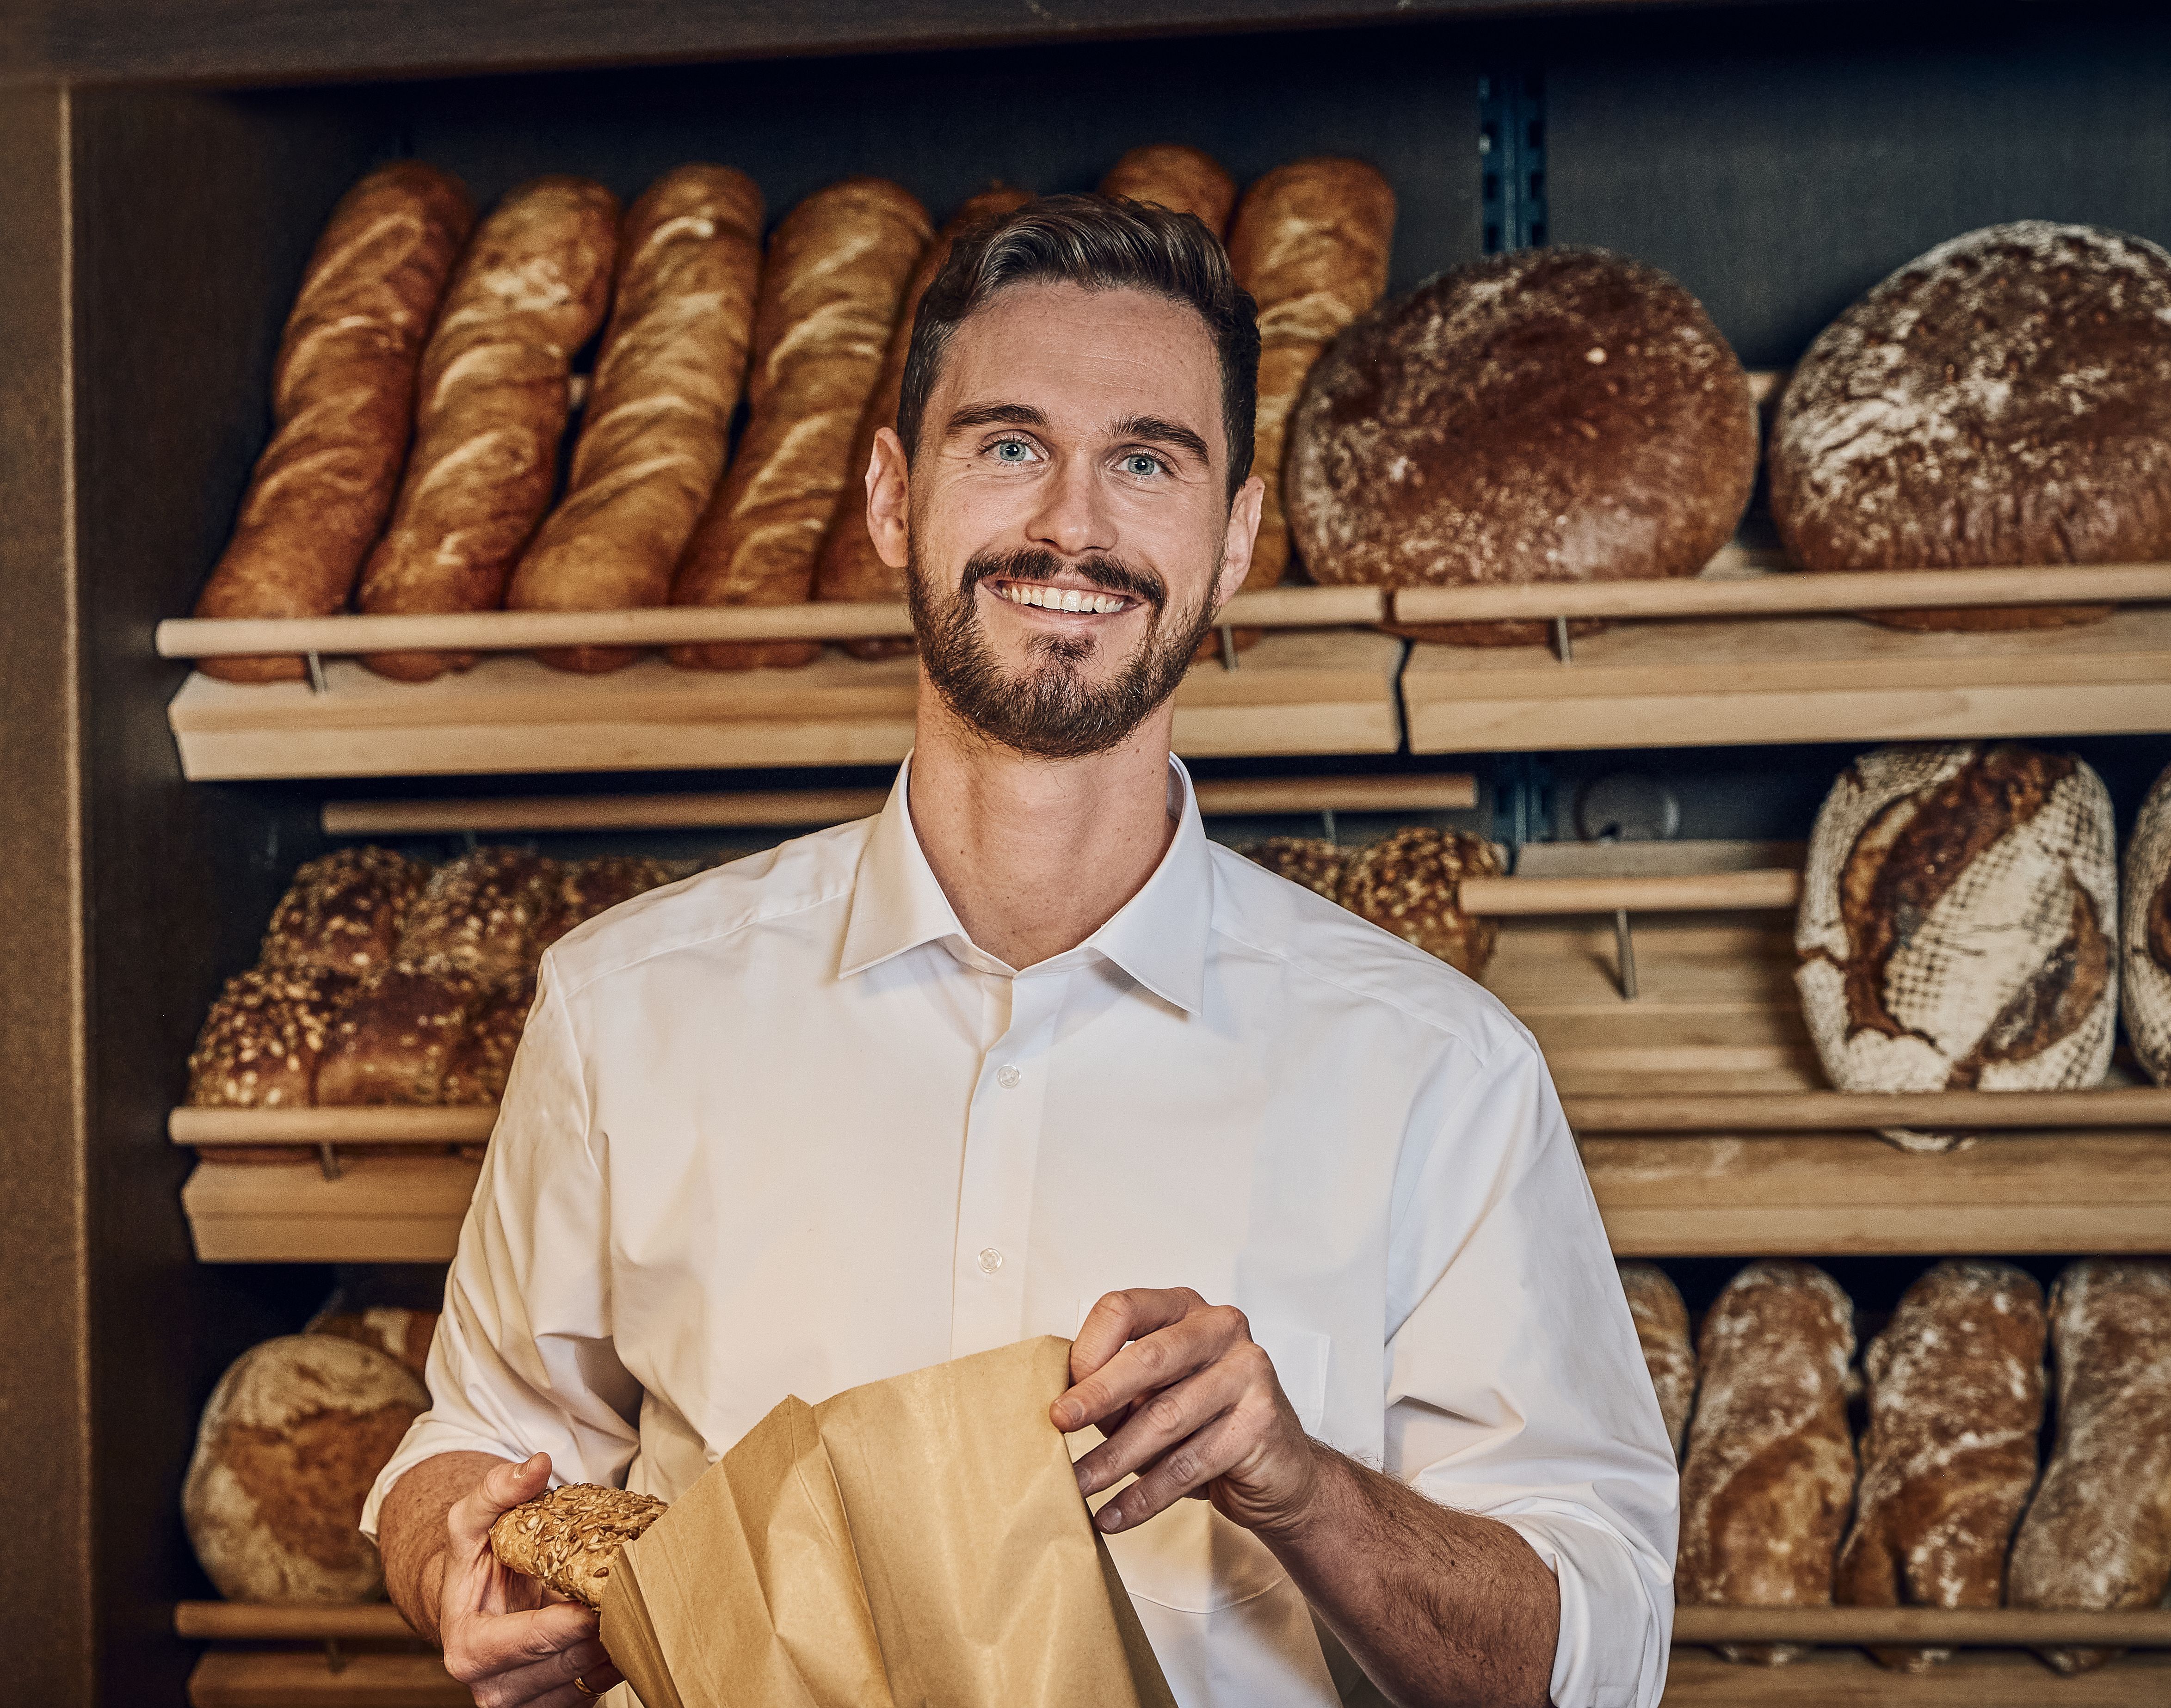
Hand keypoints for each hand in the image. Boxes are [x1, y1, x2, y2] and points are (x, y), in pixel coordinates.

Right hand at [437, 1453, 623, 1706]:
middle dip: (605, 1624)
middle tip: (639, 1587)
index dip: (573, 1617)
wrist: (476, 1604)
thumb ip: (496, 1490)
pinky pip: (597, 1689)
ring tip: (639, 1602)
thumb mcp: (472, 1521)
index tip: (607, 1589)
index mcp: (469, 1649)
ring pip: (588, 1679)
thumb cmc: (476, 1562)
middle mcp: (494, 1687)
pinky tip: (629, 1625)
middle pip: (569, 1660)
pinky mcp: (553, 1707)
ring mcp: (525, 1703)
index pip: (532, 1640)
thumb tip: (536, 1464)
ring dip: (618, 1643)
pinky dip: (618, 1659)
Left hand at [1055, 1288, 1320, 1541]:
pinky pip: (1189, 1464)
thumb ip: (1117, 1391)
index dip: (1087, 1351)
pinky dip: (1145, 1496)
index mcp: (1185, 1308)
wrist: (1279, 1470)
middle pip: (1148, 1357)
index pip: (1124, 1309)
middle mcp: (1221, 1328)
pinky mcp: (1259, 1422)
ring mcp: (1248, 1371)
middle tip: (1057, 1426)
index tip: (1061, 1394)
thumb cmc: (1204, 1423)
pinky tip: (1115, 1515)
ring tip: (1079, 1485)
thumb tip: (1061, 1409)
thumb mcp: (1154, 1394)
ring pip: (1166, 1417)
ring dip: (1114, 1458)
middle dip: (1097, 1396)